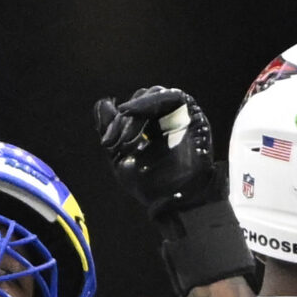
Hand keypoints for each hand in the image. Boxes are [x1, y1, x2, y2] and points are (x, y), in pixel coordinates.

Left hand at [93, 86, 224, 225]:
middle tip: (116, 143)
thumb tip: (102, 102)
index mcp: (151, 128)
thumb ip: (111, 131)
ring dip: (136, 114)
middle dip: (124, 121)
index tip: (107, 142)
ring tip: (127, 139)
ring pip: (155, 96)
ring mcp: (181, 115)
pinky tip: (134, 113)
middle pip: (142, 101)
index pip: (132, 111)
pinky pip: (174, 97)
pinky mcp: (194, 114)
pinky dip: (151, 102)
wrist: (173, 200)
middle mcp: (167, 118)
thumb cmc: (149, 185)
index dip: (117, 122)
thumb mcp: (120, 158)